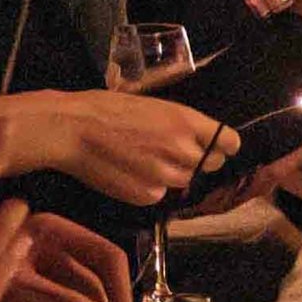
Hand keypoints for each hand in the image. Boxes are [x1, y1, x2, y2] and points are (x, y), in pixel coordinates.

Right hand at [48, 88, 228, 204]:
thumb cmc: (107, 109)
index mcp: (186, 121)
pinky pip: (160, 194)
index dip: (223, 145)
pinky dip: (149, 187)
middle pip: (211, 165)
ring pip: (185, 181)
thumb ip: (180, 126)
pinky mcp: (148, 195)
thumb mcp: (153, 106)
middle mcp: (182, 150)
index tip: (217, 147)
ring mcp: (166, 176)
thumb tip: (197, 141)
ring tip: (143, 159)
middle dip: (197, 160)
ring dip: (172, 174)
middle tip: (170, 152)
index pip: (229, 142)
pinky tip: (128, 172)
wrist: (72, 129)